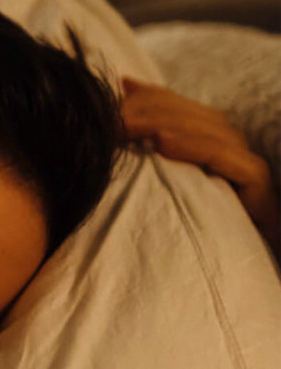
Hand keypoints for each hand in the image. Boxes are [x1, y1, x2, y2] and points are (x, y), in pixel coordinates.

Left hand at [120, 78, 278, 255]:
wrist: (220, 278)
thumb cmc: (173, 238)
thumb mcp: (148, 189)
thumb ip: (139, 149)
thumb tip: (120, 95)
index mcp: (207, 147)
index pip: (180, 107)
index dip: (148, 96)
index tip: (114, 91)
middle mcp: (230, 151)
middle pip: (194, 115)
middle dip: (150, 110)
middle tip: (110, 114)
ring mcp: (247, 167)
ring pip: (211, 130)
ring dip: (164, 124)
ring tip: (127, 126)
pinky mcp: (258, 185)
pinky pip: (228, 158)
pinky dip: (195, 148)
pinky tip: (161, 145)